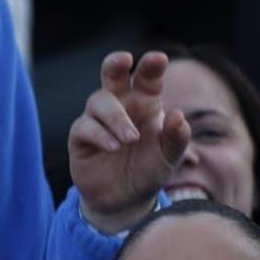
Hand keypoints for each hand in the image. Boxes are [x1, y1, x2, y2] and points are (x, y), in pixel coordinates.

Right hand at [69, 51, 191, 233]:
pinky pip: (84, 126)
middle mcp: (121, 106)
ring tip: (130, 139)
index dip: (151, 66)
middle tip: (123, 59)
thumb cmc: (150, 170)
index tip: (158, 59)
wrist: (126, 200)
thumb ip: (177, 137)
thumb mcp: (170, 157)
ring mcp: (98, 120)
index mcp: (145, 103)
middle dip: (115, 64)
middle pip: (113, 74)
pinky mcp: (81, 138)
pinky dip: (100, 134)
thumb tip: (179, 115)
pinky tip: (114, 147)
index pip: (147, 78)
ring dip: (115, 117)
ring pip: (98, 100)